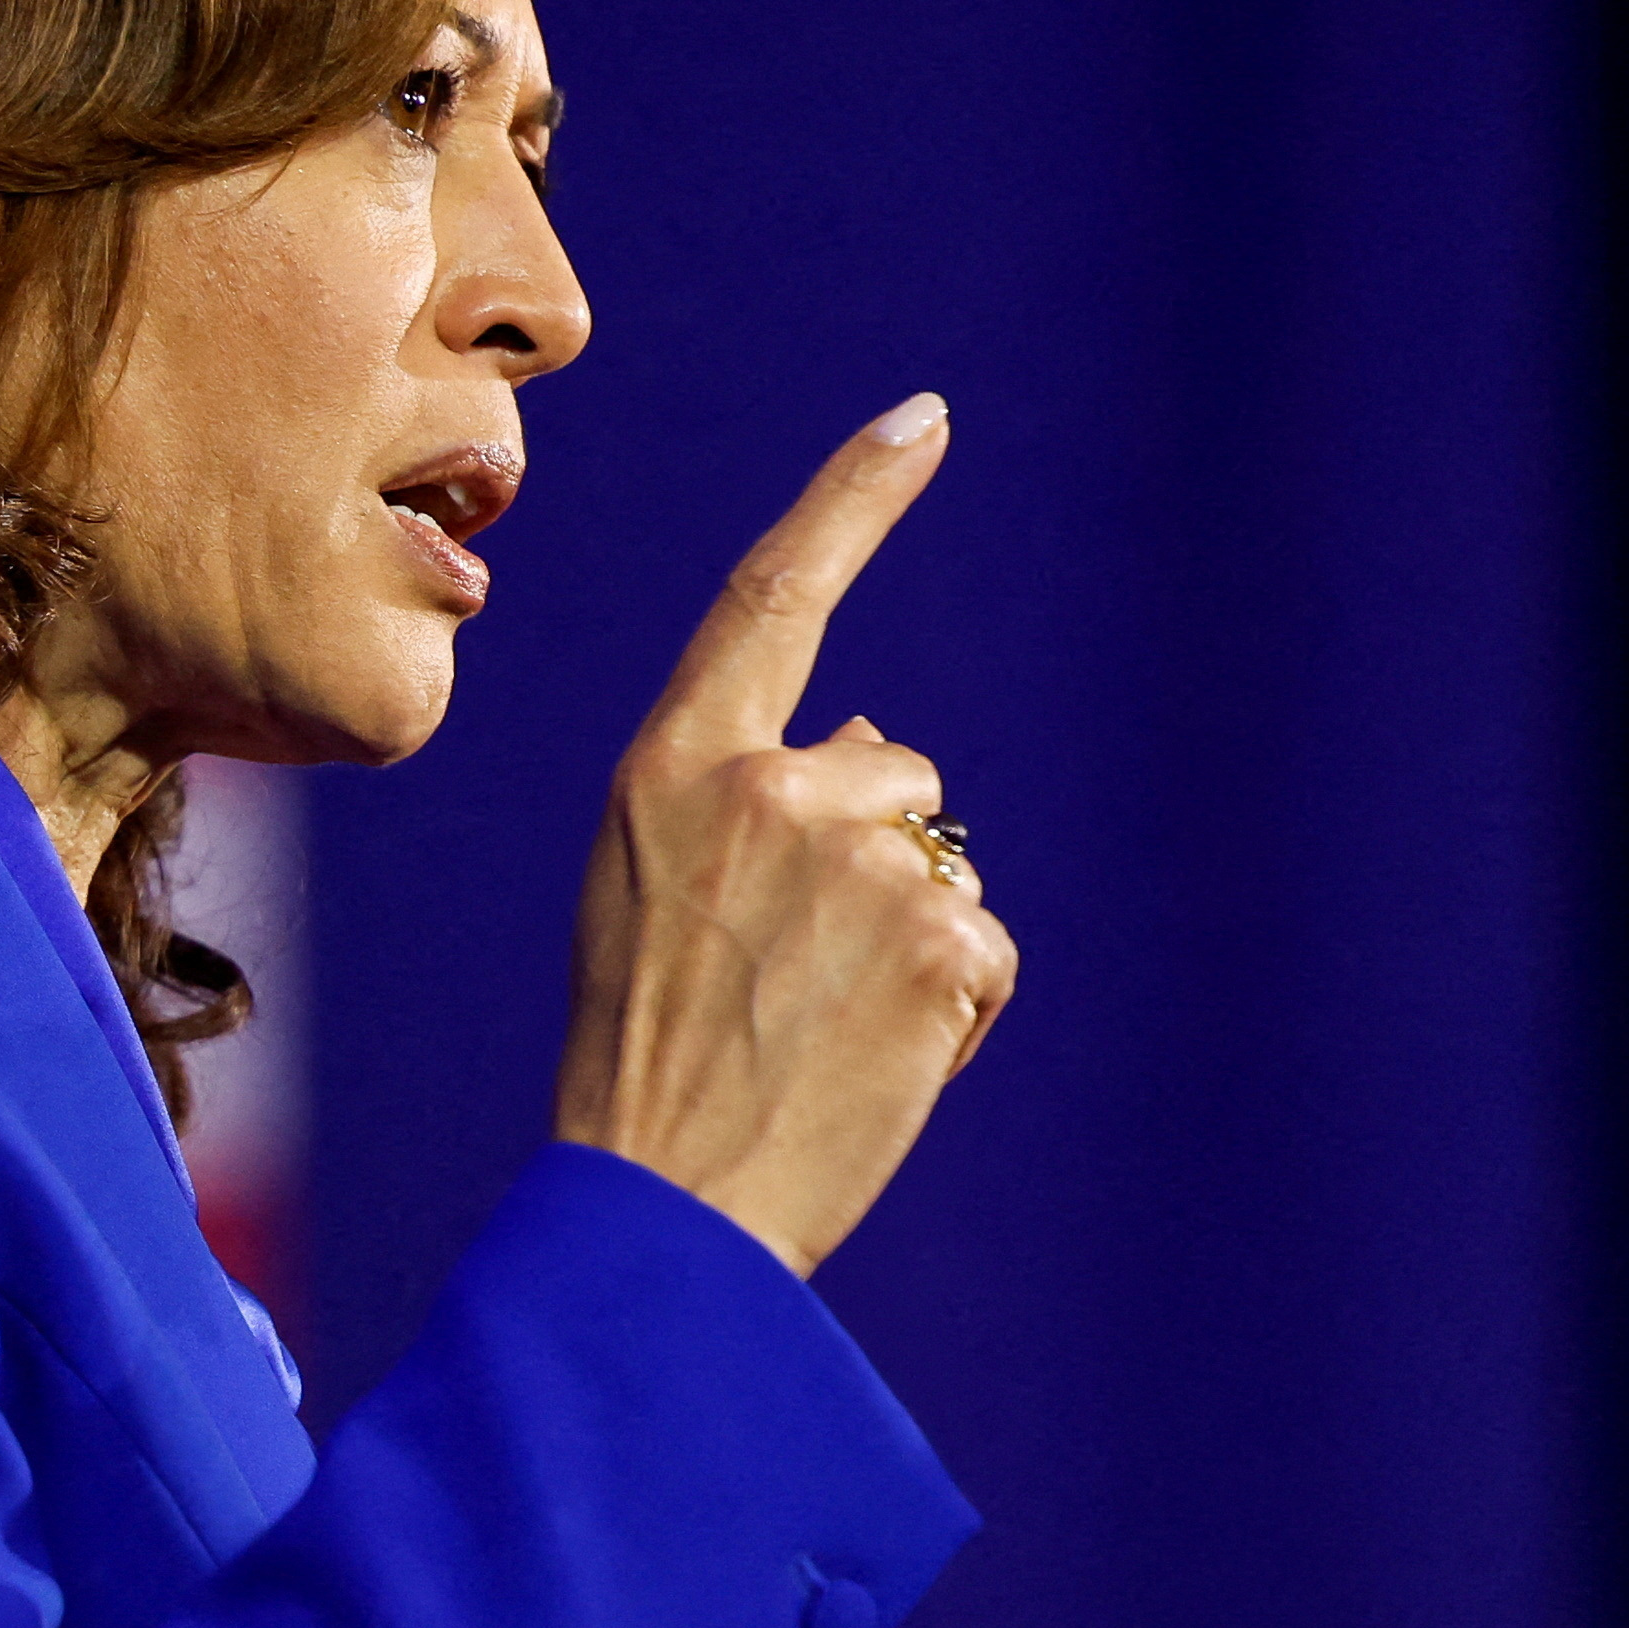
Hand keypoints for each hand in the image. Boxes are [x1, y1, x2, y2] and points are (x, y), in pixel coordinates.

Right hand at [551, 394, 1018, 1278]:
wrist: (662, 1206)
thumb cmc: (645, 1056)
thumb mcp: (649, 893)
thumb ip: (739, 801)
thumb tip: (870, 743)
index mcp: (672, 766)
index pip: (774, 594)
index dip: (853, 498)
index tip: (922, 421)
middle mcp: (767, 788)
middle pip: (891, 769)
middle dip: (875, 855)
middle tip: (790, 983)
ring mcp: (859, 860)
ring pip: (941, 862)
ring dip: (913, 940)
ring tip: (822, 1032)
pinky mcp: (939, 937)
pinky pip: (983, 948)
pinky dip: (953, 1009)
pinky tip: (875, 1062)